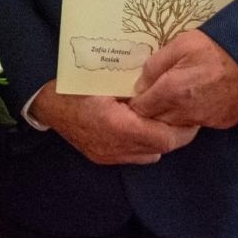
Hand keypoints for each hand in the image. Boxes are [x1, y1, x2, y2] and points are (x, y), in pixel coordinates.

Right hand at [30, 80, 197, 164]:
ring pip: (150, 155)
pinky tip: (141, 127)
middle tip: (183, 116)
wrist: (47, 103)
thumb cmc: (76, 85)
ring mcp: (108, 155)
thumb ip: (137, 88)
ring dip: (160, 139)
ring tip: (162, 120)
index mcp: (118, 124)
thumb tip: (166, 86)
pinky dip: (144, 144)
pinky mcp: (102, 158)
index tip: (189, 113)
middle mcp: (115, 146)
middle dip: (175, 134)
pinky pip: (134, 156)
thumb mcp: (108, 80)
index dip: (182, 128)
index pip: (164, 137)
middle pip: (161, 149)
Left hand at [129, 30, 237, 129]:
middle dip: (149, 111)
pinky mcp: (220, 122)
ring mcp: (204, 120)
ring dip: (169, 115)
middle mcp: (185, 112)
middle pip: (155, 121)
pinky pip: (196, 123)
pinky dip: (190, 116)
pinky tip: (194, 99)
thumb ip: (155, 64)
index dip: (134, 102)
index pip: (140, 108)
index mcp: (171, 91)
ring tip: (172, 97)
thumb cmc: (216, 47)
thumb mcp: (180, 44)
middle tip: (151, 95)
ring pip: (175, 125)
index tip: (133, 94)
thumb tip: (140, 83)